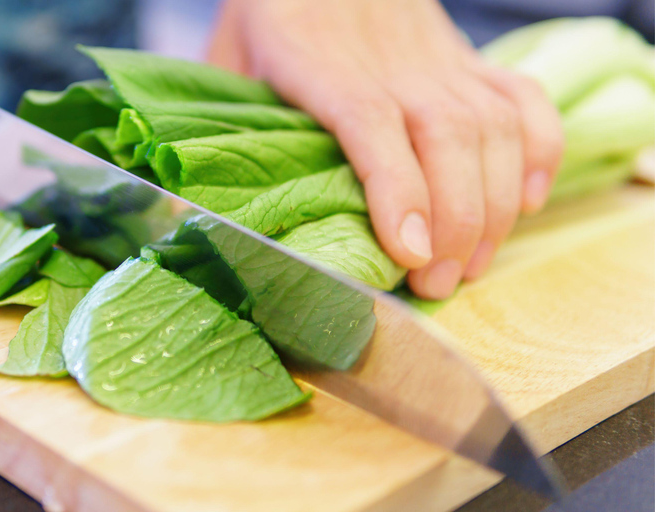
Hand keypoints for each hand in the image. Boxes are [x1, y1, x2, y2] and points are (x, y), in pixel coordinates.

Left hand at [208, 0, 563, 298]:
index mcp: (322, 65)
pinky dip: (540, 151)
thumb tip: (218, 195)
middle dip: (458, 222)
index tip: (413, 254)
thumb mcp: (230, 57)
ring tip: (476, 262)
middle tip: (443, 283)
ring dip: (497, 204)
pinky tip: (530, 200)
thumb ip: (228, 116)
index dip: (399, 192)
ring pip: (492, 127)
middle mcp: (392, 62)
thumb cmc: (273, 15)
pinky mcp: (466, 59)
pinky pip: (523, 98)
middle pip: (446, 138)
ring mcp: (438, 59)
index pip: (371, 124)